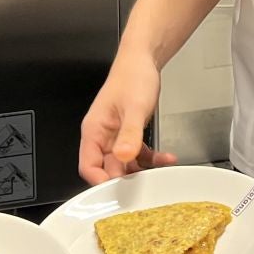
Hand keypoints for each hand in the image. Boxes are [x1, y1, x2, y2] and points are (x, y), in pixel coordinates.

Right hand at [78, 53, 175, 183]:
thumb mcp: (134, 107)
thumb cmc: (132, 77)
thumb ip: (129, 134)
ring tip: (160, 170)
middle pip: (107, 169)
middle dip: (126, 179)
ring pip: (124, 165)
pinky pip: (137, 154)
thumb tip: (123, 156)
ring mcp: (115, 137)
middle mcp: (102, 137)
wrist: (143, 61)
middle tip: (145, 186)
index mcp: (94, 130)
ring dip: (142, 170)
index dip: (100, 182)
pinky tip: (165, 158)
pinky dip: (151, 159)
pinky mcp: (129, 135)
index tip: (118, 191)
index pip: (88, 166)